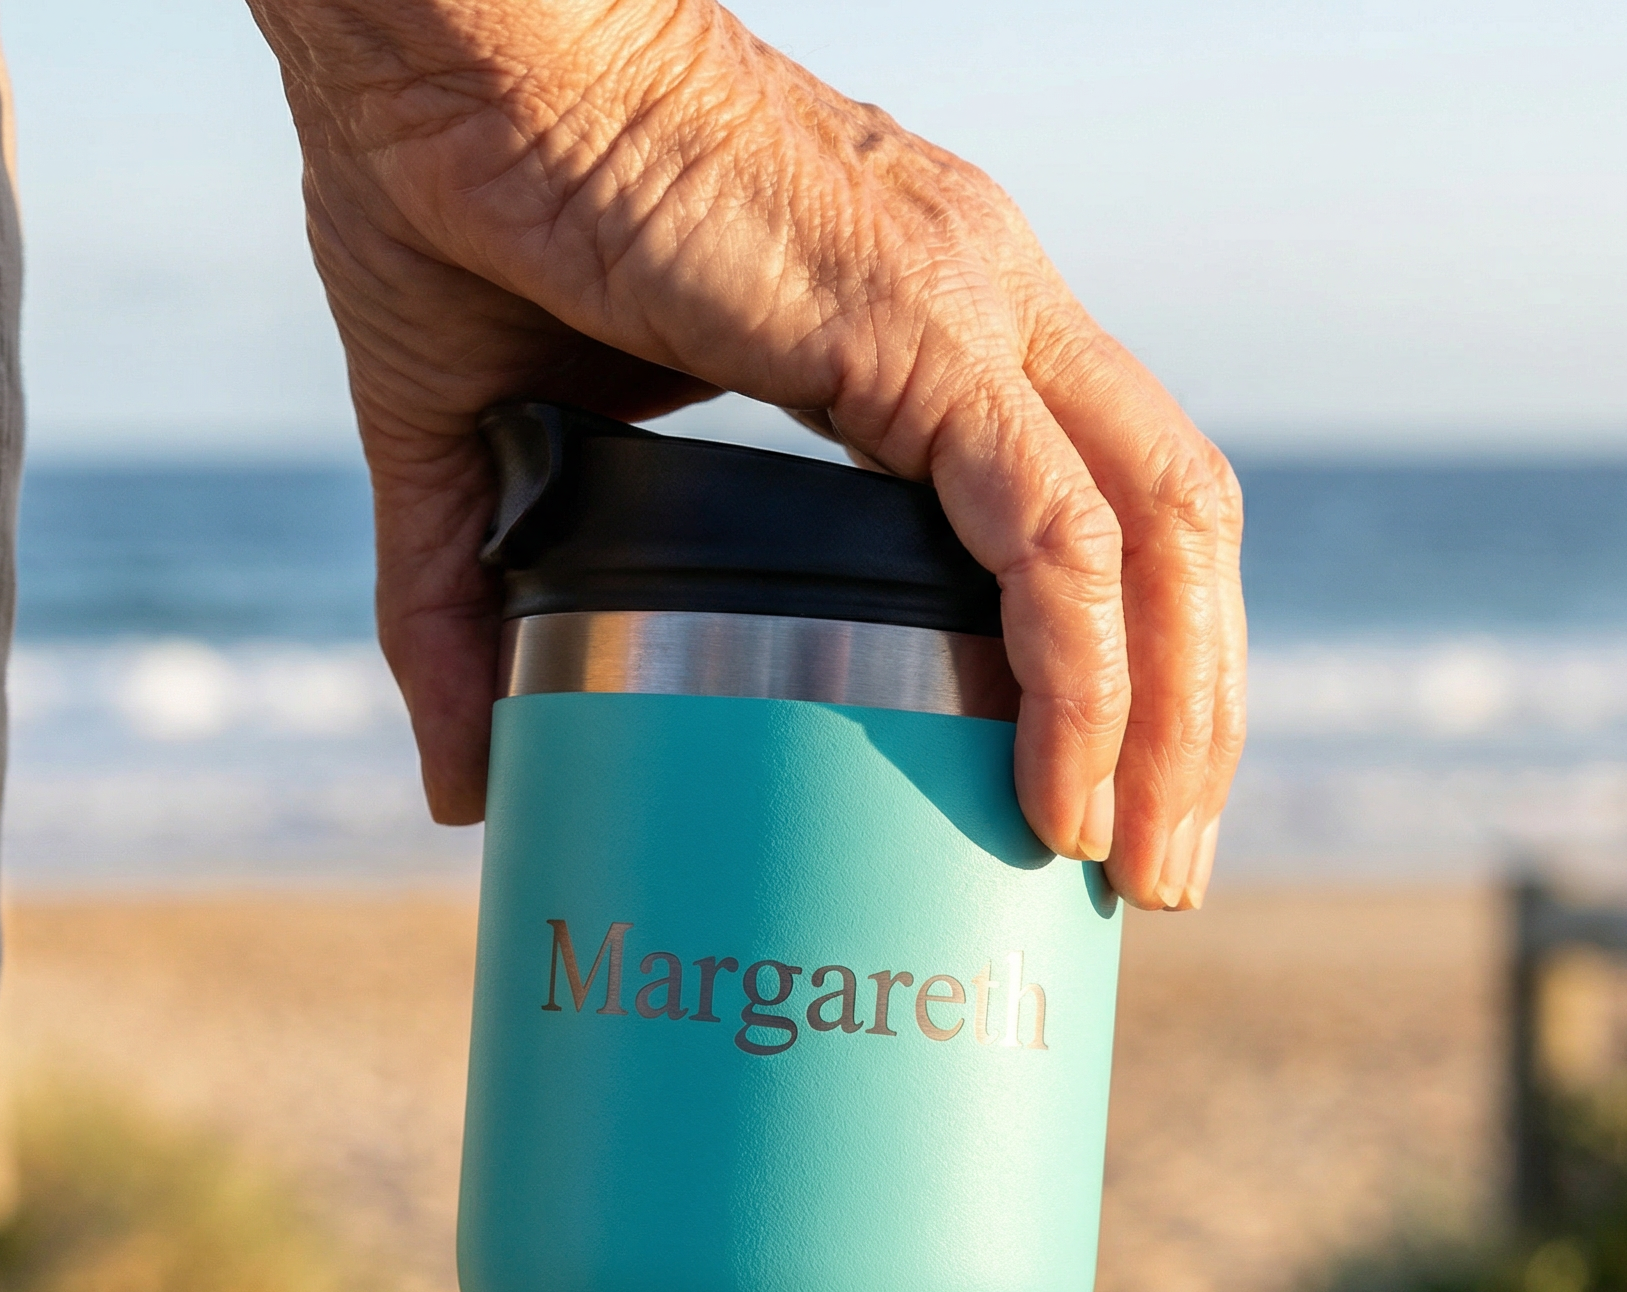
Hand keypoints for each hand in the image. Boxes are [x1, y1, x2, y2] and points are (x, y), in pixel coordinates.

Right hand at [246, 0, 1245, 907]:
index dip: (1130, 654)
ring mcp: (972, 311)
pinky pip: (1057, 534)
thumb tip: (455, 789)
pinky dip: (1086, 676)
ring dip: (1179, 716)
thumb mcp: (482, 451)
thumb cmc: (457, 189)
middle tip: (1154, 873)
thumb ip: (472, 619)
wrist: (431, 26)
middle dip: (1194, 715)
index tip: (1096, 794)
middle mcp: (988, 311)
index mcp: (924, 332)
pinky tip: (1068, 796)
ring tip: (1142, 865)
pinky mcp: (918, 334)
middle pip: (1177, 531)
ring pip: (1163, 533)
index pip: (1099, 506)